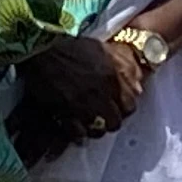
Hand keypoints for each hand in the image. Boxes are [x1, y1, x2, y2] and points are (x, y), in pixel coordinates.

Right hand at [10, 34, 137, 161]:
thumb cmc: (73, 48)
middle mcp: (101, 93)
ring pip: (98, 131)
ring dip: (95, 129)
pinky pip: (78, 134)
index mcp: (113, 77)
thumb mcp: (105, 49)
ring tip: (90, 123)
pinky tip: (75, 127)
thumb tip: (139, 87)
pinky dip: (77, 133)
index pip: (131, 106)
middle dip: (111, 121)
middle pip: (115, 122)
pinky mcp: (63, 112)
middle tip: (103, 116)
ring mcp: (82, 104)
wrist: (41, 48)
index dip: (124, 108)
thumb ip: (126, 67)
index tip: (117, 106)